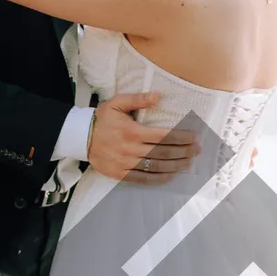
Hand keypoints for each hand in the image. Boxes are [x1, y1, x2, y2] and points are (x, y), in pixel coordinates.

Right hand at [87, 93, 201, 183]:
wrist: (80, 138)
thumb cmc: (101, 119)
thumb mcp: (117, 103)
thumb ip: (138, 99)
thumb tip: (158, 96)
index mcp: (132, 130)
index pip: (163, 135)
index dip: (181, 137)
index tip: (194, 137)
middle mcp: (130, 148)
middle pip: (163, 152)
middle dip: (183, 152)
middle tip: (197, 150)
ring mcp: (125, 163)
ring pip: (156, 167)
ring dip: (175, 166)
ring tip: (188, 163)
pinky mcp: (120, 174)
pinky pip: (143, 179)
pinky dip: (159, 178)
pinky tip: (171, 175)